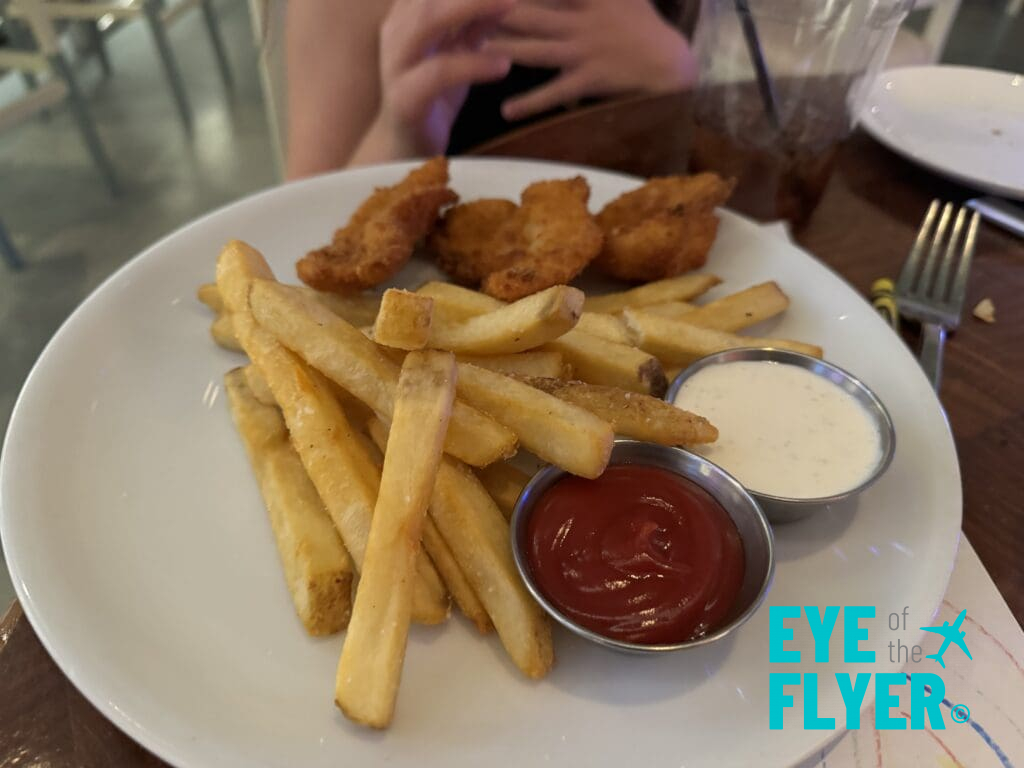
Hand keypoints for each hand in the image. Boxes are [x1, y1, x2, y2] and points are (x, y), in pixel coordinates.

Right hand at [350, 0, 514, 164]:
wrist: (405, 149)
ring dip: (471, 8)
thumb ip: (475, 22)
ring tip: (513, 4)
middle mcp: (397, 32)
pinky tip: (503, 64)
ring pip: (429, 22)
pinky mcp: (405, 98)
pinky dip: (472, 65)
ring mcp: (396, 64)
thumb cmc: (434, 95)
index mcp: (409, 15)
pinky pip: (438, 73)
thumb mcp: (460, 51)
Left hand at [487, 0, 695, 121]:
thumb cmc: (644, 28)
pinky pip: (555, 92)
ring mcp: (584, 52)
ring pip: (536, 50)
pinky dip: (531, 102)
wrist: (673, 62)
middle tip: (466, 13)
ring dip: (504, 49)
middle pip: (531, 14)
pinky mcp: (590, 79)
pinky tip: (506, 109)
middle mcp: (582, 22)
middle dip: (498, 12)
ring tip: (474, 49)